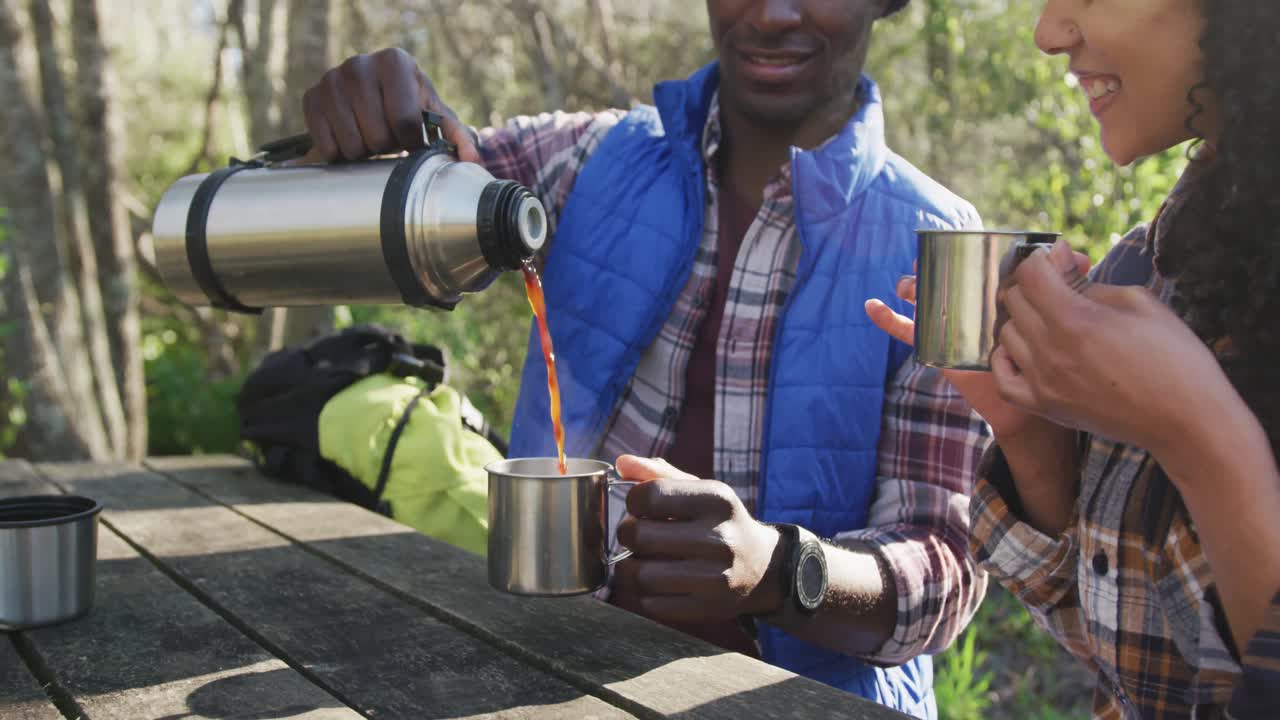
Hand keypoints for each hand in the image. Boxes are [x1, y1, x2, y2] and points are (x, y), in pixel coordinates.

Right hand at [299, 48, 479, 163]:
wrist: (372, 97)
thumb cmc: (409, 107)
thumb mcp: (435, 117)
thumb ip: (458, 136)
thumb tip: (473, 161)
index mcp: (395, 61)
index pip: (405, 120)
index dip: (411, 141)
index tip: (411, 137)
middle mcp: (359, 63)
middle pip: (377, 136)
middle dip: (387, 146)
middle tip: (389, 137)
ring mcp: (331, 79)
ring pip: (352, 145)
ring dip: (365, 152)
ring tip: (371, 136)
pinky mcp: (310, 98)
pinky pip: (328, 147)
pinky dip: (341, 153)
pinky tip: (350, 137)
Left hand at [612, 456, 783, 622]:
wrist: (763, 567)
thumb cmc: (719, 522)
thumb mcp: (700, 490)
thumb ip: (659, 474)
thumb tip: (621, 463)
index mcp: (717, 500)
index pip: (649, 495)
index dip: (633, 501)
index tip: (641, 508)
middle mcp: (720, 538)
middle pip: (639, 536)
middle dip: (629, 534)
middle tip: (640, 534)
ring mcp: (716, 578)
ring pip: (642, 574)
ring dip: (635, 566)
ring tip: (648, 558)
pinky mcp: (707, 609)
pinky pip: (651, 603)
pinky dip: (647, 593)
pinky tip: (662, 582)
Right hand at [863, 246, 1089, 439]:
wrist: (1033, 399)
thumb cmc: (1048, 354)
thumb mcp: (1065, 315)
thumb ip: (1071, 285)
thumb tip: (1076, 255)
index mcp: (994, 287)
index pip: (976, 257)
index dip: (966, 243)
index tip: (964, 237)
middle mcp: (969, 299)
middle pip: (944, 272)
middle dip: (934, 261)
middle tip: (933, 256)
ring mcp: (950, 320)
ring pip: (924, 296)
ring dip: (912, 284)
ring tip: (908, 285)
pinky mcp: (936, 344)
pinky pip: (908, 332)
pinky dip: (887, 319)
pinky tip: (873, 308)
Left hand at [992, 239, 1234, 458]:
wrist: (1187, 421)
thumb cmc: (1174, 357)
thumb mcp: (1139, 303)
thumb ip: (1088, 281)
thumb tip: (1059, 259)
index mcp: (1074, 320)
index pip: (1030, 273)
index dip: (1043, 257)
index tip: (1060, 259)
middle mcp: (1050, 351)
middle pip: (1014, 300)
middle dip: (1035, 283)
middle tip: (1062, 285)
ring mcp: (1042, 382)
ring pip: (1006, 334)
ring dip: (1024, 318)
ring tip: (1053, 318)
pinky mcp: (1044, 407)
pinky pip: (1003, 377)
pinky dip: (1007, 359)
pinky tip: (1027, 350)